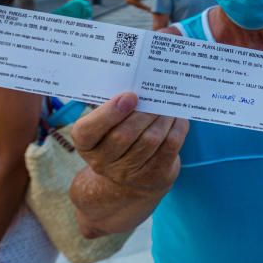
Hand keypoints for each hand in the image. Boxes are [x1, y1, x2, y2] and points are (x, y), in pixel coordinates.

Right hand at [71, 93, 188, 192]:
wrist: (132, 177)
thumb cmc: (118, 137)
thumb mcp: (106, 126)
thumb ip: (115, 107)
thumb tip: (139, 85)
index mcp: (85, 144)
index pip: (88, 130)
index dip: (109, 113)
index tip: (130, 96)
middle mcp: (102, 162)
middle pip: (124, 135)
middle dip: (143, 113)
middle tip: (156, 96)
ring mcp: (128, 173)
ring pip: (150, 140)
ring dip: (162, 118)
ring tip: (168, 105)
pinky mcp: (154, 176)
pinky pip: (169, 147)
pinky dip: (176, 128)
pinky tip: (177, 117)